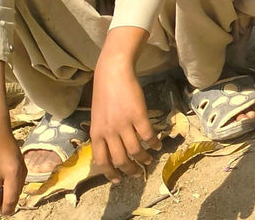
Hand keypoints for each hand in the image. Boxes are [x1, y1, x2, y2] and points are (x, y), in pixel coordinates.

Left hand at [90, 36, 160, 182]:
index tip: (118, 180)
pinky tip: (158, 144)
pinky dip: (154, 143)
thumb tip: (110, 150)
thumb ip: (102, 133)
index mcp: (96, 134)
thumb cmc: (104, 93)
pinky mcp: (138, 115)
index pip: (102, 161)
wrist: (113, 73)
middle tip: (136, 173)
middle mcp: (109, 132)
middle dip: (130, 170)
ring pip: (135, 150)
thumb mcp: (97, 117)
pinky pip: (148, 135)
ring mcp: (124, 124)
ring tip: (149, 160)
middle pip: (120, 159)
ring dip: (144, 158)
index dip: (110, 173)